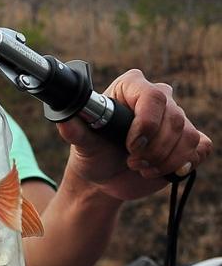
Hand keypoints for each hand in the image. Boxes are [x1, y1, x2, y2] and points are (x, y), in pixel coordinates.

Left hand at [58, 69, 211, 200]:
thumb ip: (74, 130)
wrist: (105, 177)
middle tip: (131, 161)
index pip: (154, 96)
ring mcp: (177, 119)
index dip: (147, 125)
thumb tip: (64, 119)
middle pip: (175, 120)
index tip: (131, 146)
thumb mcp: (82, 143)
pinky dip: (182, 165)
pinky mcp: (189, 140)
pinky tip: (162, 171)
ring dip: (165, 161)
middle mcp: (159, 97)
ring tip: (142, 167)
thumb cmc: (93, 154)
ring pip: (188, 137)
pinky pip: (201, 148)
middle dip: (153, 150)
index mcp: (132, 87)